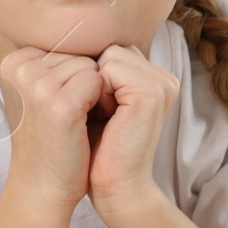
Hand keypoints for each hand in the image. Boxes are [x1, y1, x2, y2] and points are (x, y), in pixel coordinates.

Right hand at [0, 47, 102, 210]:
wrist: (42, 186)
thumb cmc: (50, 138)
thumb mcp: (40, 92)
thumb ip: (55, 62)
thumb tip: (91, 29)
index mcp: (14, 61)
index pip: (67, 47)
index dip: (75, 78)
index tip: (57, 106)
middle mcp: (19, 67)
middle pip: (80, 55)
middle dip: (85, 86)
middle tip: (67, 117)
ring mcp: (37, 83)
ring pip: (92, 67)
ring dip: (94, 96)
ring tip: (72, 122)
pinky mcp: (58, 102)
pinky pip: (98, 81)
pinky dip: (100, 104)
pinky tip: (80, 124)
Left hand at [87, 44, 179, 216]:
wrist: (115, 189)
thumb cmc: (98, 151)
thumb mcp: (96, 104)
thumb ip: (97, 73)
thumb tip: (65, 39)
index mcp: (153, 78)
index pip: (111, 49)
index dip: (91, 73)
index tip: (90, 106)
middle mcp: (162, 77)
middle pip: (109, 47)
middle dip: (91, 75)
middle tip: (95, 113)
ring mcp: (160, 83)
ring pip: (108, 54)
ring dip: (91, 82)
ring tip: (99, 115)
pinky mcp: (151, 92)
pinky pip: (109, 67)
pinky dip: (95, 88)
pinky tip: (103, 115)